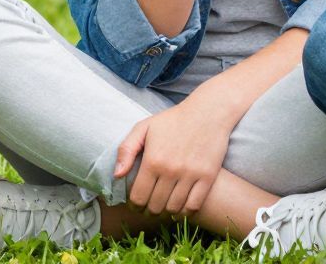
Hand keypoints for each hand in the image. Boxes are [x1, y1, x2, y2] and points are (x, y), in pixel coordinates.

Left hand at [113, 94, 237, 215]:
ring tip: (164, 207)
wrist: (208, 112)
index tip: (136, 205)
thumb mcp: (144, 127)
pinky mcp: (208, 176)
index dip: (134, 206)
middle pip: (155, 206)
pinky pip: (193, 205)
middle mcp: (171, 170)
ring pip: (174, 208)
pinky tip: (181, 206)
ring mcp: (190, 174)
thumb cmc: (173, 120)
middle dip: (149, 210)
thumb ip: (126, 150)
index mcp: (153, 160)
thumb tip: (117, 175)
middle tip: (150, 208)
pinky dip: (185, 212)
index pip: (138, 198)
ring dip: (167, 212)